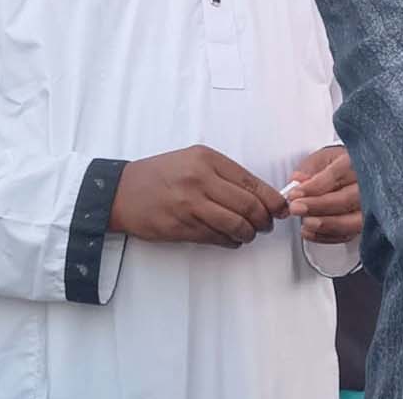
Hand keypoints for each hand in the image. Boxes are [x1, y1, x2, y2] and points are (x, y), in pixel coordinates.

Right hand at [109, 145, 287, 247]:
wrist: (119, 191)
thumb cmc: (161, 174)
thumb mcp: (194, 160)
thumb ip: (225, 174)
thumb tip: (260, 193)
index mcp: (208, 160)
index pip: (252, 183)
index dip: (272, 200)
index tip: (282, 208)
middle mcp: (200, 181)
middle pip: (248, 206)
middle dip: (265, 219)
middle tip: (268, 224)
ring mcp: (189, 205)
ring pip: (235, 224)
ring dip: (249, 233)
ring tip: (250, 233)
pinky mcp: (180, 227)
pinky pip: (215, 238)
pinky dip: (230, 241)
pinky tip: (232, 239)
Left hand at [284, 146, 361, 243]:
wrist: (358, 176)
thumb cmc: (342, 166)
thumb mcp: (324, 158)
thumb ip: (310, 168)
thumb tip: (298, 181)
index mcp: (357, 162)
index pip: (338, 174)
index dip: (314, 186)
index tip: (295, 194)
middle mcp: (369, 184)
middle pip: (347, 199)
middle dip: (318, 206)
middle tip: (296, 208)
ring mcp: (372, 206)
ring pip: (353, 221)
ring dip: (326, 224)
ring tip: (305, 222)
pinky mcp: (367, 224)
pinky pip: (350, 235)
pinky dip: (328, 236)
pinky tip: (311, 231)